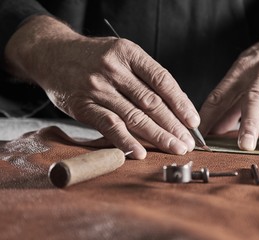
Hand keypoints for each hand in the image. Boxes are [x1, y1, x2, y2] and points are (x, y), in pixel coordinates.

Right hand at [5, 16, 198, 158]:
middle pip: (151, 102)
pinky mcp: (83, 106)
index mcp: (128, 53)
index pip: (162, 80)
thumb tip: (177, 104)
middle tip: (188, 142)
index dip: (181, 103)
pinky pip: (109, 126)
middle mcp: (114, 69)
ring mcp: (97, 88)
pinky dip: (126, 141)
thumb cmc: (93, 57)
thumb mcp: (121, 55)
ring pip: (134, 116)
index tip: (193, 122)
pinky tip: (141, 152)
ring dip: (158, 136)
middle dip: (174, 125)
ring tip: (175, 148)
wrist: (51, 53)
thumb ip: (145, 77)